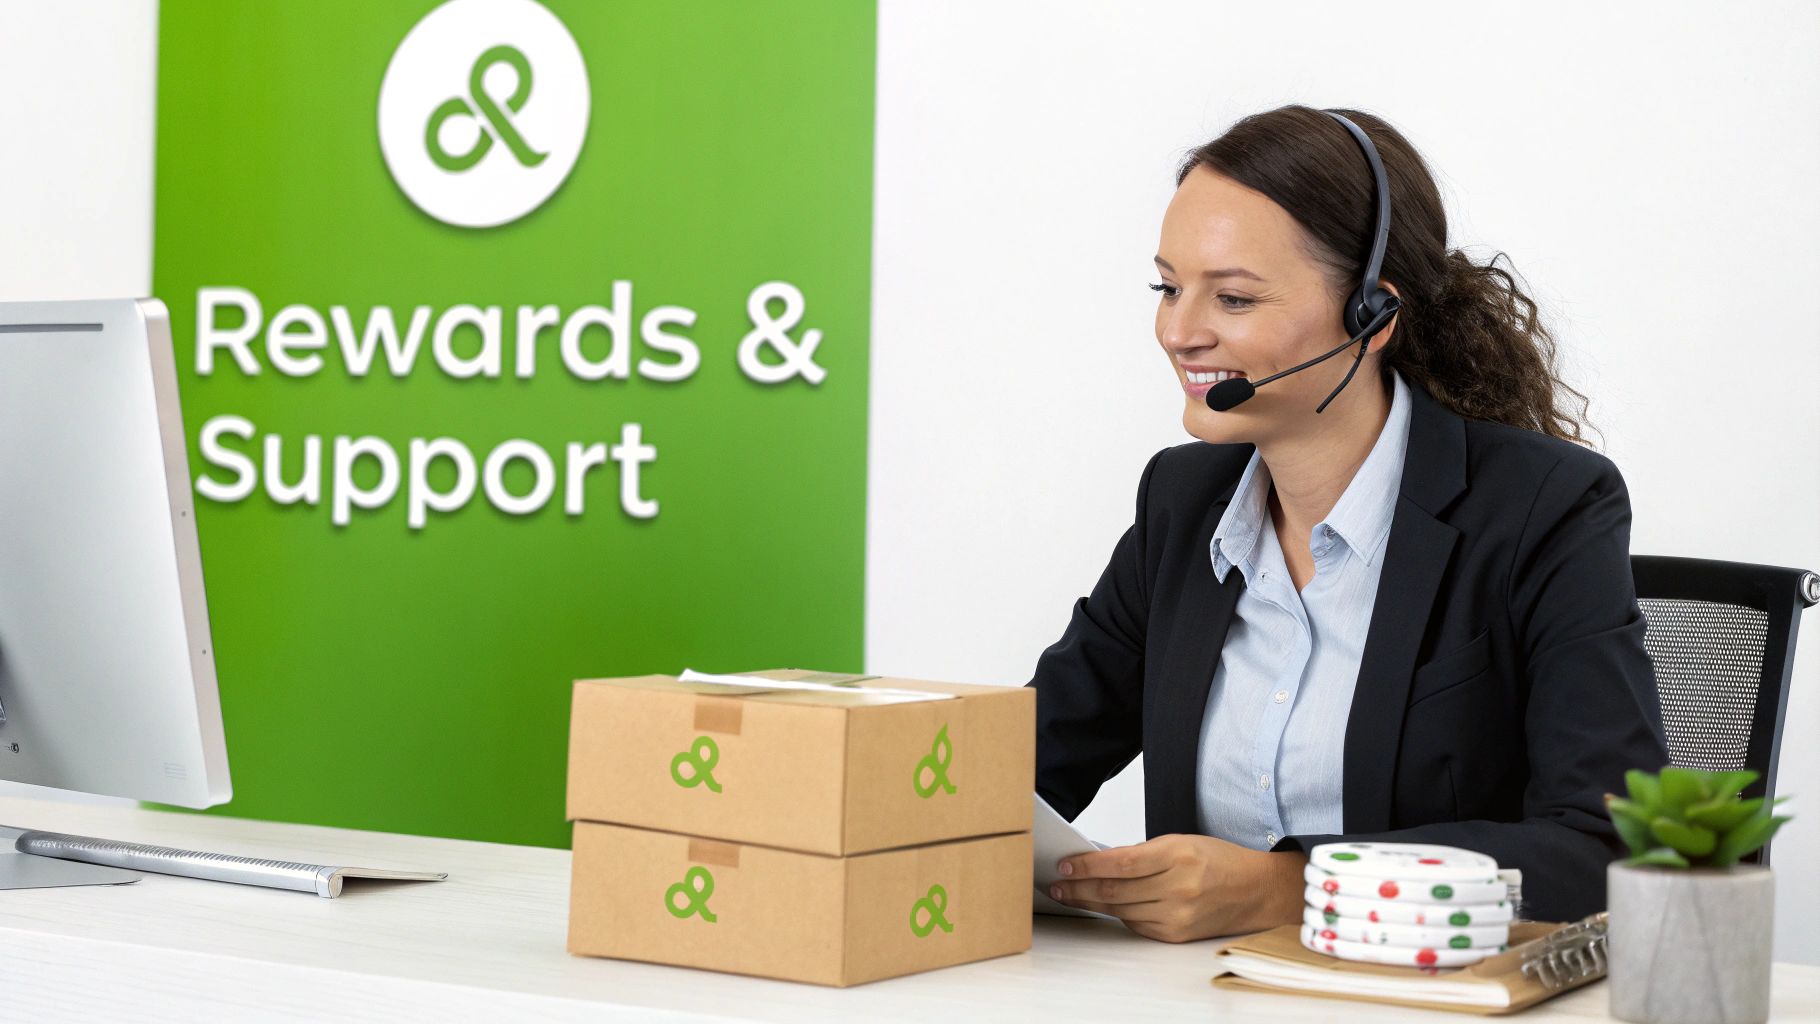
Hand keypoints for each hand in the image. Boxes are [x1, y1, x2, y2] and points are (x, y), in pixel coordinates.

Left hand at [1048, 833, 1307, 942]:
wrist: (1255, 890)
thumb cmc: (1217, 860)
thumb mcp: (1179, 842)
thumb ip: (1141, 853)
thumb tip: (1098, 861)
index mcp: (1177, 856)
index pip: (1120, 863)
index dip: (1087, 866)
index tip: (1065, 866)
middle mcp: (1178, 888)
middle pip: (1115, 890)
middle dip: (1079, 888)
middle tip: (1057, 885)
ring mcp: (1177, 915)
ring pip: (1121, 910)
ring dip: (1091, 903)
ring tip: (1070, 895)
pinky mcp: (1176, 935)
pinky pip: (1136, 925)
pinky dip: (1118, 914)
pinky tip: (1104, 906)